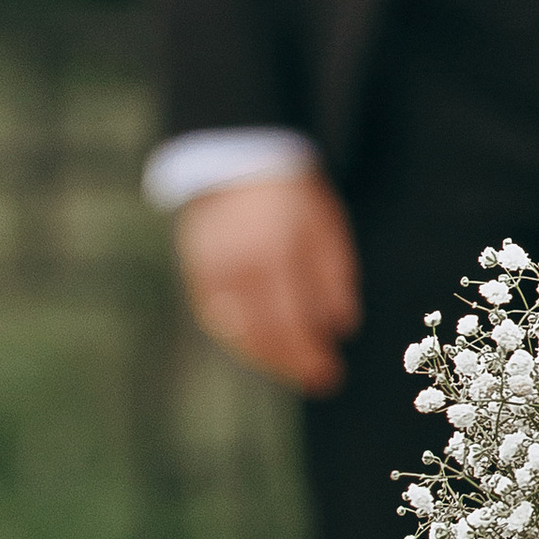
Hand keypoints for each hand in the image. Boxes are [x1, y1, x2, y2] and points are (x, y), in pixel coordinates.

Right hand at [177, 171, 361, 395]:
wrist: (237, 157)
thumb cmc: (293, 193)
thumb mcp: (325, 225)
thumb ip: (333, 276)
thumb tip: (342, 326)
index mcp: (274, 256)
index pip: (291, 322)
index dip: (310, 355)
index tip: (331, 374)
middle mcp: (237, 269)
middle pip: (264, 334)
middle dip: (292, 363)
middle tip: (318, 381)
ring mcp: (211, 272)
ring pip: (236, 332)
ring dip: (267, 358)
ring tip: (293, 370)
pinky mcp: (196, 272)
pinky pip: (216, 318)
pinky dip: (239, 339)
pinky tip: (261, 348)